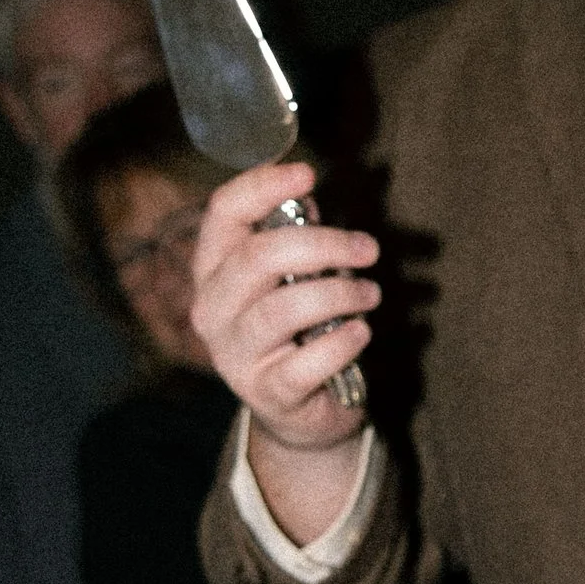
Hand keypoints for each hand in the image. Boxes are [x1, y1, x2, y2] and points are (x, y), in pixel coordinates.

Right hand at [189, 161, 379, 457]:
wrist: (300, 409)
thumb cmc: (300, 329)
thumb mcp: (294, 276)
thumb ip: (296, 237)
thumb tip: (307, 194)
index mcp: (214, 268)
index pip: (223, 213)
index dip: (263, 186)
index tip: (308, 173)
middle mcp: (213, 309)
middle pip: (258, 257)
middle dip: (322, 244)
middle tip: (367, 249)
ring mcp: (234, 354)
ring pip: (282, 309)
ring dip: (339, 293)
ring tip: (371, 294)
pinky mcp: (267, 392)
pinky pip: (306, 362)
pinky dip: (341, 342)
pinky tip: (360, 332)